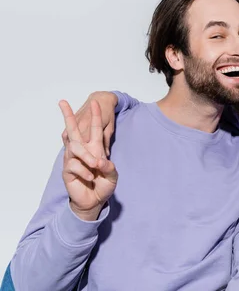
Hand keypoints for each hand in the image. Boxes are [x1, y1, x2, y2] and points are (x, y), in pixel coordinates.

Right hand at [60, 99, 117, 220]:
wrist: (94, 200)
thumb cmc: (104, 185)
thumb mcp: (113, 175)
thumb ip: (109, 167)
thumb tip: (98, 161)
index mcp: (95, 148)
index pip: (94, 129)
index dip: (95, 116)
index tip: (95, 102)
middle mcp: (82, 151)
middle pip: (72, 130)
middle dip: (68, 115)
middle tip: (62, 101)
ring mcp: (72, 159)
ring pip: (75, 148)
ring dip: (87, 156)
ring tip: (95, 166)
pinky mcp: (67, 170)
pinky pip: (74, 164)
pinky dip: (84, 171)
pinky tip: (89, 177)